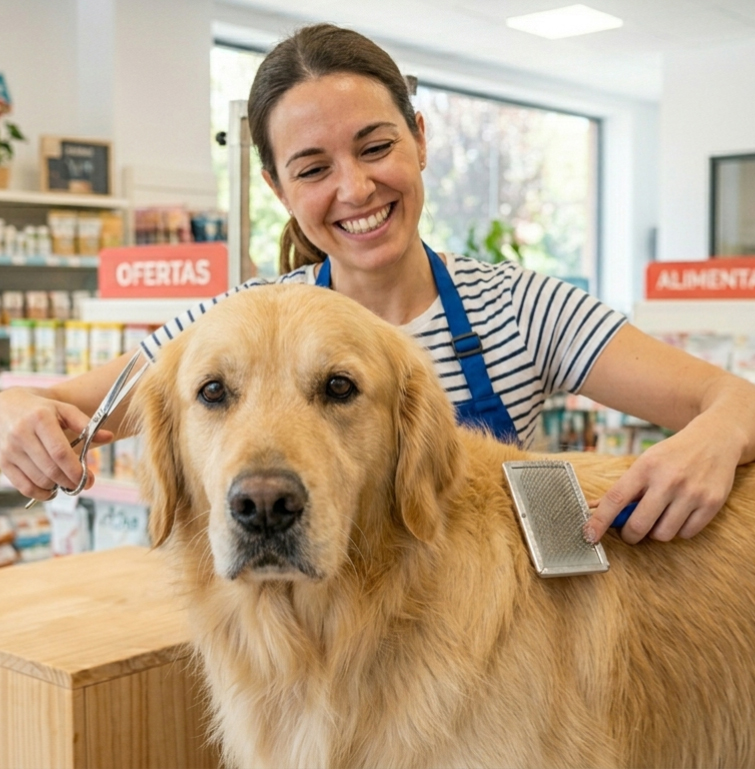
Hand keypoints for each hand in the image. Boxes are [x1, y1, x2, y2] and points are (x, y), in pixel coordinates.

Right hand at [0, 387, 113, 501]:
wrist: (3, 407)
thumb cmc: (39, 409)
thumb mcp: (63, 409)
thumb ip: (86, 423)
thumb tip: (109, 436)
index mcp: (40, 419)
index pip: (60, 452)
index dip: (76, 470)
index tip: (89, 478)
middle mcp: (21, 434)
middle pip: (51, 469)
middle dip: (71, 482)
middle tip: (82, 484)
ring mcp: (9, 450)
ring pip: (39, 480)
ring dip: (57, 487)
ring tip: (68, 483)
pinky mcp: (2, 462)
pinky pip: (23, 486)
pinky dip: (40, 494)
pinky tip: (51, 491)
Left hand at [583, 422, 737, 543]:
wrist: (715, 439)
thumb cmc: (672, 455)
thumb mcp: (645, 462)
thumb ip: (623, 488)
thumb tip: (593, 508)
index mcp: (645, 467)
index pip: (616, 499)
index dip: (600, 520)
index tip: (589, 535)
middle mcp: (668, 480)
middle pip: (639, 525)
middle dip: (630, 535)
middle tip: (630, 532)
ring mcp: (691, 493)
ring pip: (663, 534)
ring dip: (656, 533)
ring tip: (659, 518)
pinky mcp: (712, 503)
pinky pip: (686, 534)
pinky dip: (678, 530)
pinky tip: (679, 515)